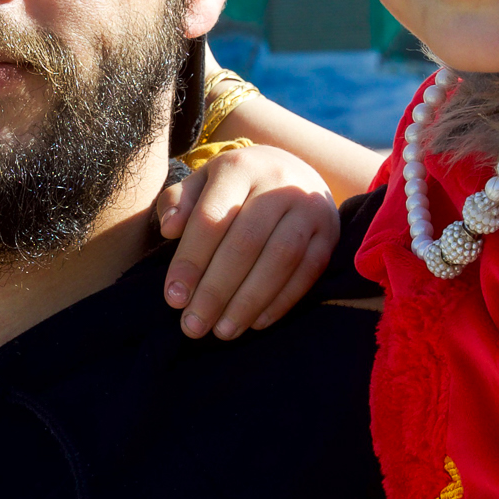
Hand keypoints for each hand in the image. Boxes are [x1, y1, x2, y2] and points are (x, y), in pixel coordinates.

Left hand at [157, 144, 337, 338]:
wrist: (293, 172)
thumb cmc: (235, 187)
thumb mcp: (201, 183)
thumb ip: (177, 203)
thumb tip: (168, 229)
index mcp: (239, 167)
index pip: (211, 218)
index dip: (191, 261)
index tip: (173, 298)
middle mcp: (279, 184)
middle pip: (245, 243)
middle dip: (215, 290)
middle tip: (193, 326)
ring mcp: (309, 209)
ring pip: (279, 260)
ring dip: (248, 302)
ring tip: (222, 331)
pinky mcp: (329, 235)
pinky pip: (306, 273)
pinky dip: (281, 302)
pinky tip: (255, 323)